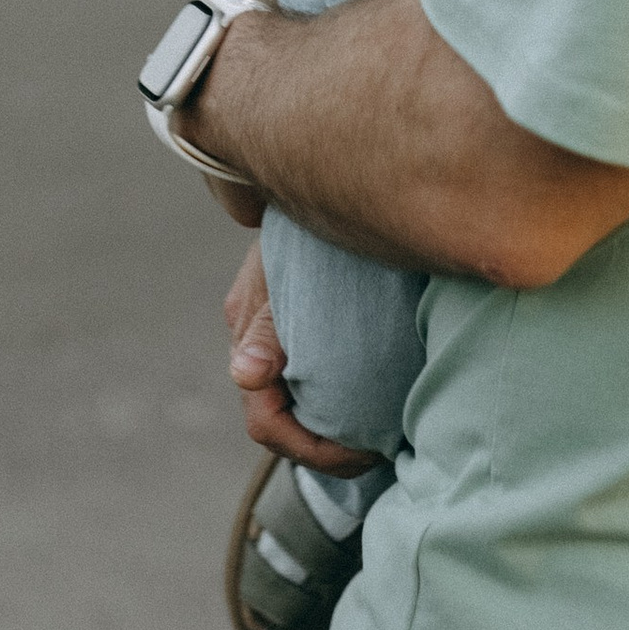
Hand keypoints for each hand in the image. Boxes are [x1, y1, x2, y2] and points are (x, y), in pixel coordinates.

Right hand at [222, 235, 382, 473]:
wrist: (332, 179)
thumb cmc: (310, 227)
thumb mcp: (287, 276)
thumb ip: (268, 326)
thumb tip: (246, 375)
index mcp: (248, 332)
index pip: (266, 421)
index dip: (312, 449)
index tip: (364, 450)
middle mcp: (253, 338)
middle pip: (280, 421)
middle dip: (326, 448)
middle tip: (380, 450)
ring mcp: (274, 331)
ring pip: (296, 403)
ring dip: (332, 427)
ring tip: (382, 434)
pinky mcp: (299, 321)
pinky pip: (312, 376)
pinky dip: (336, 399)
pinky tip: (376, 401)